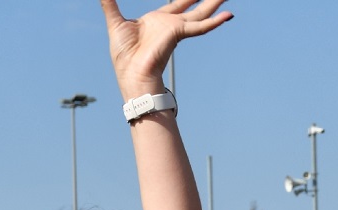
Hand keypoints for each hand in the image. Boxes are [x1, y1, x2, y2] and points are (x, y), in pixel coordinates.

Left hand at [102, 0, 231, 94]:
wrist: (132, 74)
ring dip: (214, 4)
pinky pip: (200, 27)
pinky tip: (228, 16)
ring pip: (201, 13)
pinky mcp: (178, 34)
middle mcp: (169, 24)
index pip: (176, 4)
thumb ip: (109, 3)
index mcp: (157, 20)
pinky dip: (214, 22)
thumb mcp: (115, 22)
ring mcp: (176, 29)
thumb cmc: (124, 56)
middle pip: (192, 6)